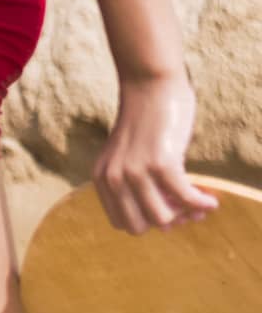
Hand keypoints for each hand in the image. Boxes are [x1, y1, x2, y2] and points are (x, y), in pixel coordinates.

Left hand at [94, 74, 215, 233]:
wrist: (150, 86)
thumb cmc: (147, 120)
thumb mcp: (131, 156)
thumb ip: (139, 184)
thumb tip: (168, 221)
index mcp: (102, 179)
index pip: (121, 221)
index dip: (147, 222)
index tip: (168, 213)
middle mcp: (114, 179)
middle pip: (139, 226)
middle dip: (166, 223)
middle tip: (186, 214)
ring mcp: (136, 172)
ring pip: (162, 217)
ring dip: (187, 215)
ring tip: (202, 206)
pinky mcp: (161, 163)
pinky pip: (184, 197)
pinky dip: (201, 203)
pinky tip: (211, 202)